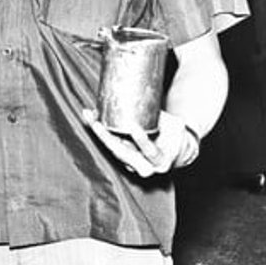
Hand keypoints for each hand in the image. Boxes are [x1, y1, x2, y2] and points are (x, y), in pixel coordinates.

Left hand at [81, 109, 198, 177]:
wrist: (175, 152)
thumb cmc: (176, 137)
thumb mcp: (176, 127)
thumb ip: (164, 119)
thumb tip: (151, 97)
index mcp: (160, 161)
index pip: (150, 152)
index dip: (142, 141)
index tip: (134, 127)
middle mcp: (143, 167)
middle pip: (122, 154)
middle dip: (107, 138)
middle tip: (97, 123)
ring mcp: (131, 163)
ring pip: (112, 149)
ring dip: (99, 132)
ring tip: (89, 115)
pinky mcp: (122, 156)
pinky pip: (109, 144)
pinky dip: (100, 130)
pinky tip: (90, 116)